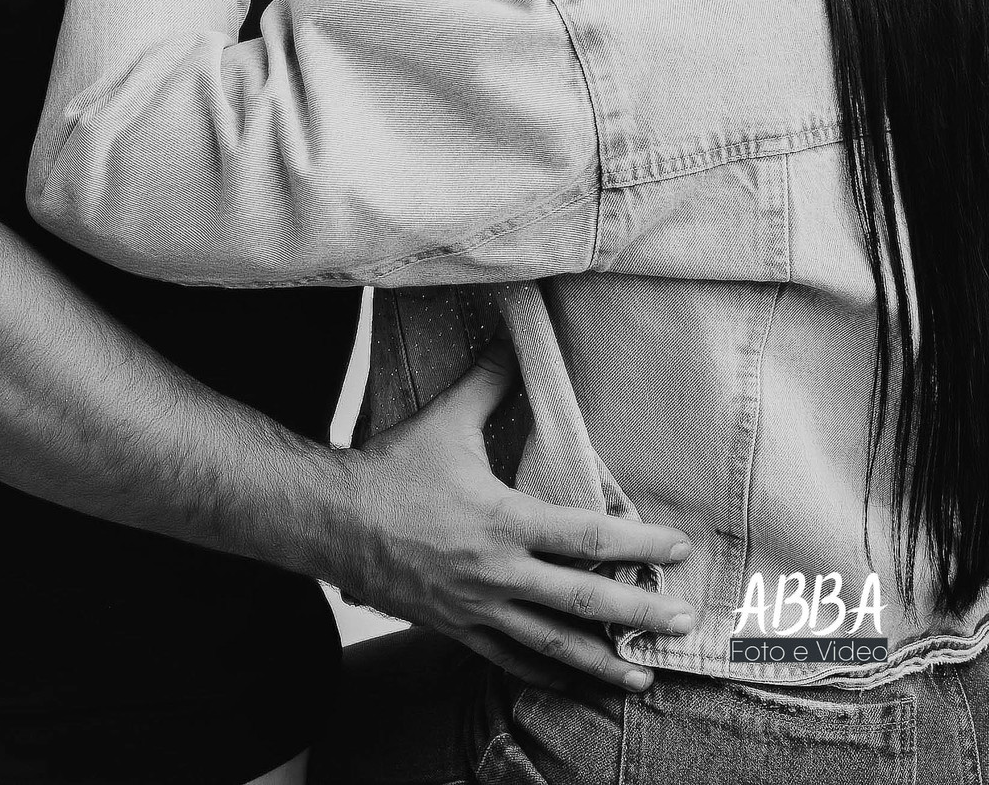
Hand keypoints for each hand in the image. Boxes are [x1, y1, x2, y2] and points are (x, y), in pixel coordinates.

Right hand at [336, 333, 694, 693]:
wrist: (333, 521)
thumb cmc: (392, 469)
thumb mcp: (446, 418)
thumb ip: (490, 380)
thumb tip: (518, 336)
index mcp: (502, 520)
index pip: (586, 536)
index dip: (638, 543)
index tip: (678, 548)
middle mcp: (496, 572)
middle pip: (582, 600)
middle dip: (640, 614)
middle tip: (687, 623)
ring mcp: (477, 608)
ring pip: (552, 645)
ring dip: (603, 662)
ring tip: (644, 677)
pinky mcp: (458, 628)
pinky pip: (511, 660)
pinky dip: (549, 675)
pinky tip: (577, 683)